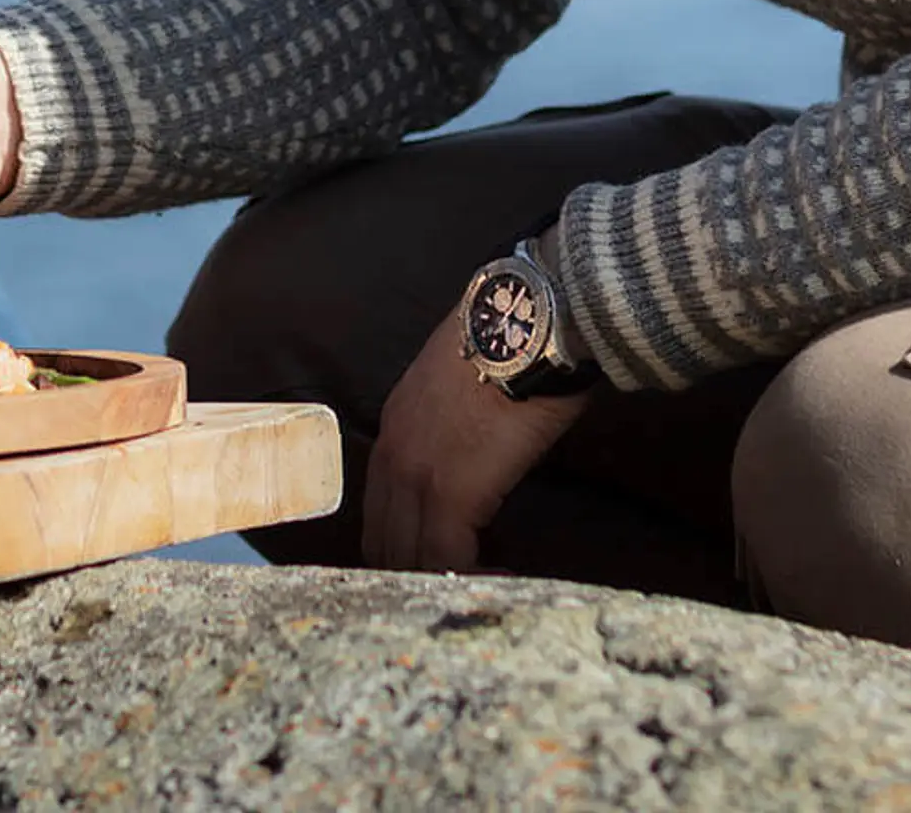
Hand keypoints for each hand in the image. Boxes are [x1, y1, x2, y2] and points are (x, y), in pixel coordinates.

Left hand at [358, 298, 591, 571]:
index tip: (444, 557)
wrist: (529, 325)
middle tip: (462, 582)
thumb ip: (455, 423)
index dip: (407, 542)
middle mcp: (392, 455)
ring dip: (444, 580)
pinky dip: (473, 578)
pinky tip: (504, 578)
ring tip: (484, 584)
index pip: (381, 509)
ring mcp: (414, 477)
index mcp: (395, 429)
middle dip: (419, 571)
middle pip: (383, 542)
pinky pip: (448, 561)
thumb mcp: (462, 384)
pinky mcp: (449, 496)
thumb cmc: (512, 346)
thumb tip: (481, 447)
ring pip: (408, 559)